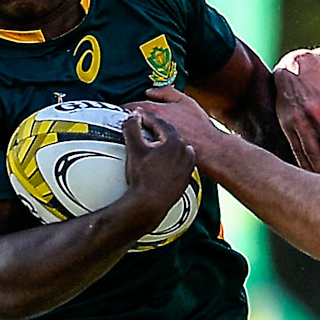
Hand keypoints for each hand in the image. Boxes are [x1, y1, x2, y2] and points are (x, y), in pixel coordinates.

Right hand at [119, 108, 195, 224]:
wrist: (149, 205)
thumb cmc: (143, 178)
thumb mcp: (134, 149)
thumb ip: (132, 128)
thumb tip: (133, 116)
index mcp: (175, 142)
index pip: (160, 123)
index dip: (146, 117)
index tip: (137, 115)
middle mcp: (185, 152)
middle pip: (169, 134)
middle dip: (156, 129)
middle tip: (144, 125)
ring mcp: (187, 166)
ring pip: (176, 149)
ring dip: (165, 144)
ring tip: (153, 143)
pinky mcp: (185, 179)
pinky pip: (178, 163)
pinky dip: (170, 158)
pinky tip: (161, 161)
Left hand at [128, 87, 219, 148]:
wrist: (209, 150)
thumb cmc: (199, 126)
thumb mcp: (185, 101)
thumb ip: (166, 92)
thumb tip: (149, 91)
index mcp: (155, 112)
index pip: (130, 107)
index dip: (125, 107)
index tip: (123, 108)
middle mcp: (150, 128)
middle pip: (130, 123)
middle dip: (129, 120)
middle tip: (129, 120)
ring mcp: (151, 143)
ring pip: (135, 136)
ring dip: (134, 133)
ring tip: (138, 132)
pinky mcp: (155, 156)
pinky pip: (143, 147)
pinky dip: (142, 144)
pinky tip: (148, 145)